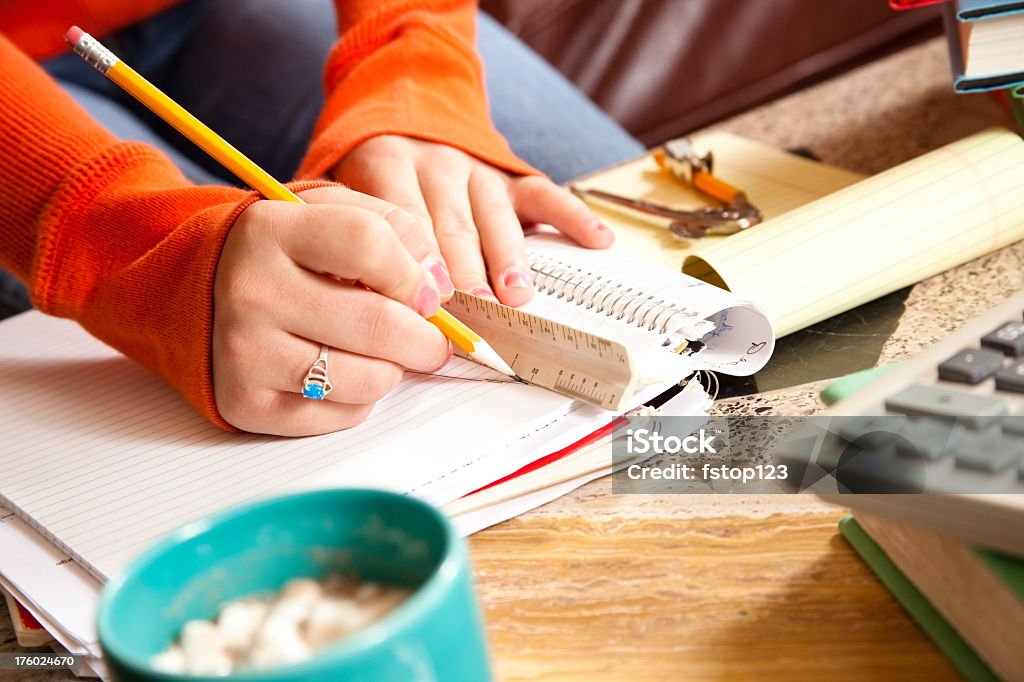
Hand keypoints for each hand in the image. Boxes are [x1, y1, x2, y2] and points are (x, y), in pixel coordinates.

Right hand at [212, 186, 451, 435]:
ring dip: (393, 369)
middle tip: (433, 339)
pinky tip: (341, 372)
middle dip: (427, 338)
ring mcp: (245, 353)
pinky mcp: (248, 404)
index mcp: (270, 230)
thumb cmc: (278, 255)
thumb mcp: (326, 213)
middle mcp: (250, 291)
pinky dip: (361, 398)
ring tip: (377, 351)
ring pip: (370, 378)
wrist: (194, 296)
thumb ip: (392, 229)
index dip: (416, 272)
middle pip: (380, 323)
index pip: (369, 244)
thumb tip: (438, 284)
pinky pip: (345, 414)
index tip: (429, 292)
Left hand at [334, 135, 612, 306]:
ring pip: (495, 217)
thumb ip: (345, 229)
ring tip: (515, 295)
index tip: (427, 303)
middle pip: (452, 225)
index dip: (416, 262)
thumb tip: (349, 290)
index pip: (403, 218)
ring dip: (507, 259)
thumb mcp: (339, 187)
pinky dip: (573, 217)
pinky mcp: (509, 176)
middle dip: (462, 270)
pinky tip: (598, 240)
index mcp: (386, 162)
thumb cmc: (366, 173)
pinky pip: (544, 195)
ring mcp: (477, 169)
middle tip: (470, 309)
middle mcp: (436, 163)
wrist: (399, 104)